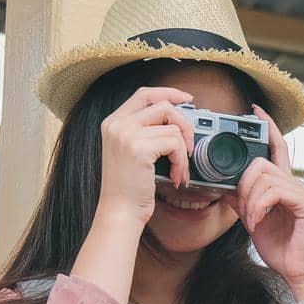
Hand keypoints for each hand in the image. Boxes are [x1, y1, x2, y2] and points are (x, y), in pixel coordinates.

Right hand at [95, 86, 196, 227]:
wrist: (120, 211)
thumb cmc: (130, 188)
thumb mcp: (133, 153)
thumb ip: (147, 133)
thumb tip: (177, 122)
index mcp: (113, 122)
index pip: (144, 94)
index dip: (169, 93)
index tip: (188, 100)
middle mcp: (116, 124)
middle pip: (163, 105)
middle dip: (184, 124)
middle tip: (189, 147)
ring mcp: (125, 134)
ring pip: (173, 126)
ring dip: (184, 151)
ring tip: (179, 170)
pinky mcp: (137, 148)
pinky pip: (175, 144)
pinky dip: (182, 162)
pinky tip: (175, 177)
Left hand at [224, 104, 303, 296]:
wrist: (299, 272)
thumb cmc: (281, 249)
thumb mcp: (253, 220)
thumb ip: (242, 199)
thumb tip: (224, 185)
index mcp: (285, 185)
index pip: (276, 148)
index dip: (267, 128)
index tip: (254, 111)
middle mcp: (296, 184)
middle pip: (262, 163)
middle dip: (243, 184)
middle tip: (243, 209)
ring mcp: (302, 192)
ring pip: (264, 177)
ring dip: (250, 199)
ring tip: (251, 219)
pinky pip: (273, 191)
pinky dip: (259, 205)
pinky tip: (258, 220)